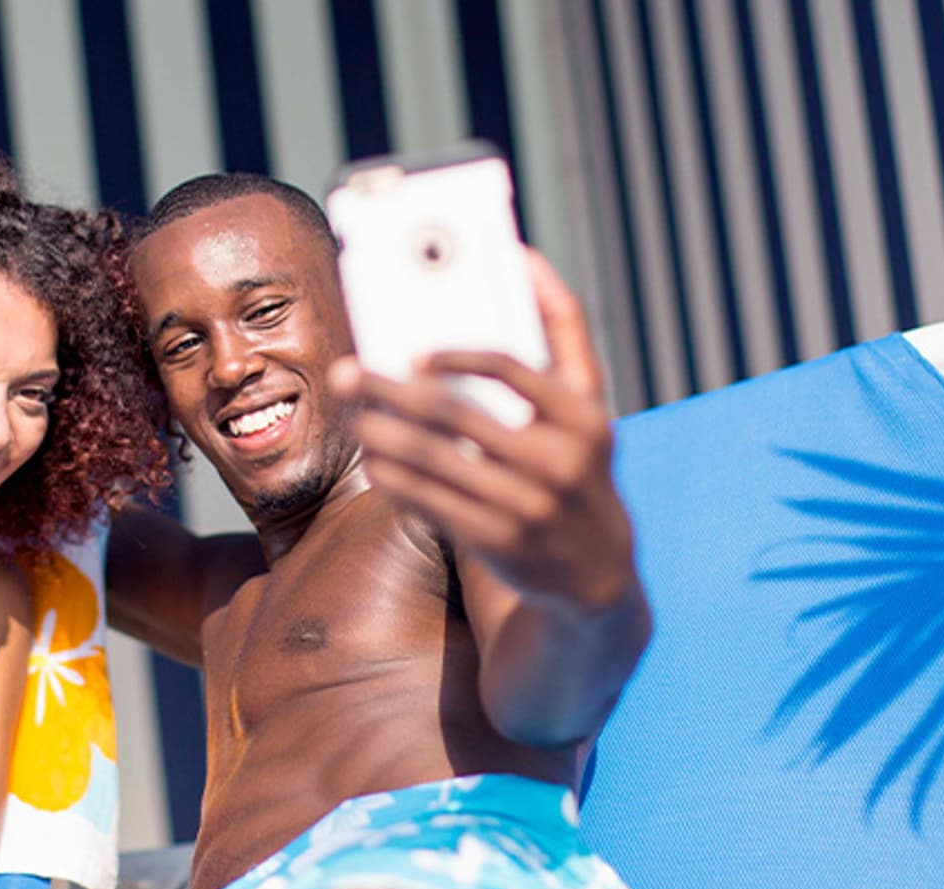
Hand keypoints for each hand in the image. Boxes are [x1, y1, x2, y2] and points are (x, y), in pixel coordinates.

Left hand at [332, 251, 636, 610]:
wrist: (596, 569)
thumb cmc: (576, 466)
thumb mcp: (587, 411)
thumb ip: (557, 345)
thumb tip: (519, 264)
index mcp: (586, 415)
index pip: (515, 367)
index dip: (459, 354)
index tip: (413, 352)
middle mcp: (561, 459)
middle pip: (455, 413)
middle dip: (390, 391)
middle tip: (347, 374)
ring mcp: (530, 504)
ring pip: (432, 459)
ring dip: (381, 434)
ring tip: (356, 418)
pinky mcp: (500, 540)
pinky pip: (430, 501)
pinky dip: (396, 478)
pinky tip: (376, 461)